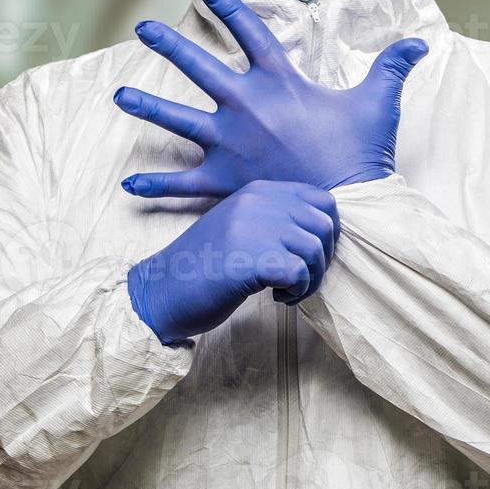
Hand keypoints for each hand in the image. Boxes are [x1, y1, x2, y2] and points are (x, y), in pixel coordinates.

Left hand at [116, 0, 426, 197]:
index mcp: (279, 82)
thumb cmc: (360, 155)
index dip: (228, 5)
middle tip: (142, 29)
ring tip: (119, 97)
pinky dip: (155, 186)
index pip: (249, 31)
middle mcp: (245, 107)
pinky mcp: (223, 181)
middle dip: (167, 45)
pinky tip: (129, 185)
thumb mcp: (378, 104)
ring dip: (146, 107)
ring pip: (177, 120)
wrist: (348, 209)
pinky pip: (182, 184)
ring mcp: (229, 144)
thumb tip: (420, 41)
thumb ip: (392, 68)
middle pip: (197, 67)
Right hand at [127, 180, 338, 345]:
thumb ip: (274, 219)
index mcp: (256, 191)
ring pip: (315, 250)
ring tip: (285, 291)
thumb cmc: (203, 266)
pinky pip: (300, 273)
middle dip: (322, 258)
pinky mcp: (252, 259)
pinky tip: (276, 297)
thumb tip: (323, 232)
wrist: (162, 289)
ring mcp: (253, 228)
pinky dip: (297, 292)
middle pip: (325, 224)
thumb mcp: (240, 227)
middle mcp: (257, 202)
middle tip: (300, 278)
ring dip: (309, 279)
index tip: (310, 255)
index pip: (320, 198)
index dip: (327, 231)